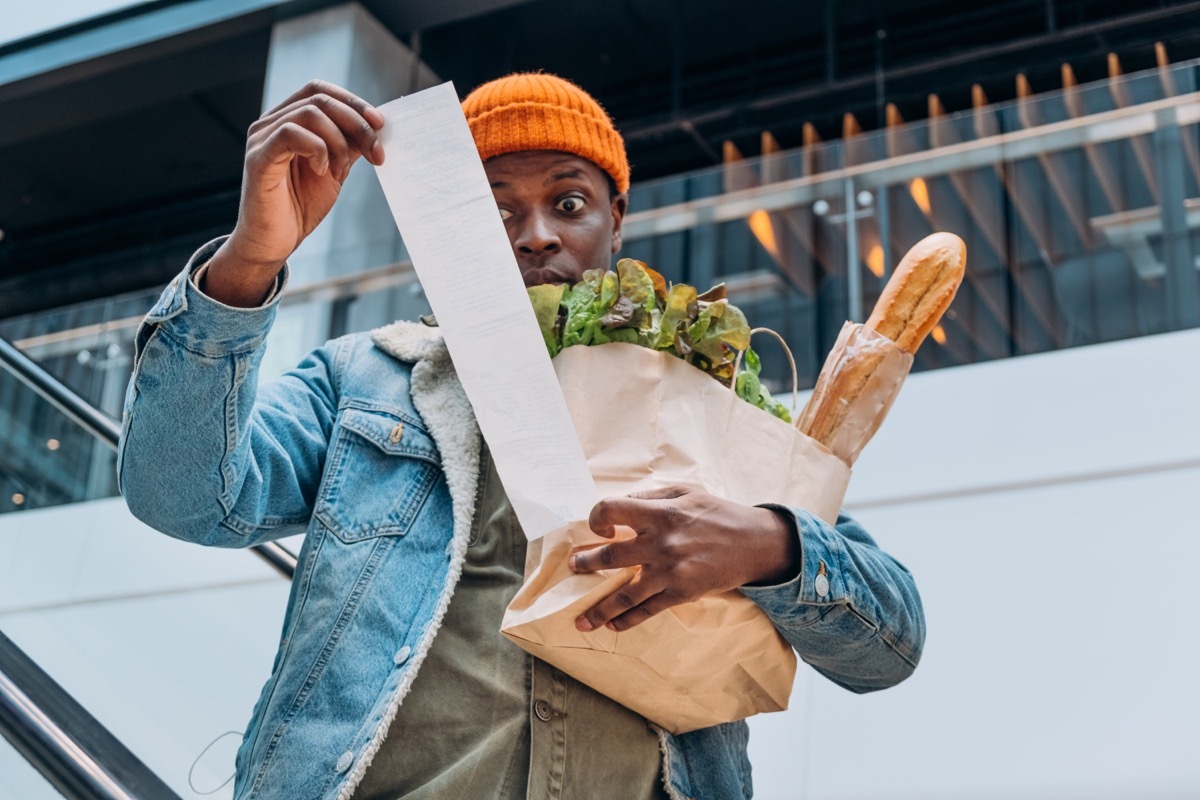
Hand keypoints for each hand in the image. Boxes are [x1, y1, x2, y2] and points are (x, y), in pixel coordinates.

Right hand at [204, 81, 385, 305]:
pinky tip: (323, 172)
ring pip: (309, 113)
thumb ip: (349, 146)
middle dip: (357, 124)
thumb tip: (376, 127)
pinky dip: (317, 149)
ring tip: (341, 172)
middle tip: (377, 153)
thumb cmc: (300, 206)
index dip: (352, 101)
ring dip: (338, 142)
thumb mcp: (335, 170)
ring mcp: (261, 138)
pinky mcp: (258, 159)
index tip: (380, 125)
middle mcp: (270, 123)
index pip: (319, 91)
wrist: (274, 243)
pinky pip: (290, 134)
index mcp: (288, 121)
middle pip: (319, 100)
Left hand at [569, 486, 799, 632]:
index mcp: (659, 512)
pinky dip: (627, 620)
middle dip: (586, 564)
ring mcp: (669, 571)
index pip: (610, 509)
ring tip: (581, 620)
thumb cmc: (718, 513)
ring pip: (624, 594)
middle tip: (574, 568)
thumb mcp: (685, 492)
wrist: (754, 543)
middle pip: (609, 556)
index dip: (597, 518)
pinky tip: (613, 626)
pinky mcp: (681, 593)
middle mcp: (660, 542)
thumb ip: (650, 498)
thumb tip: (619, 509)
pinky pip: (647, 610)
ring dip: (598, 609)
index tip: (601, 529)